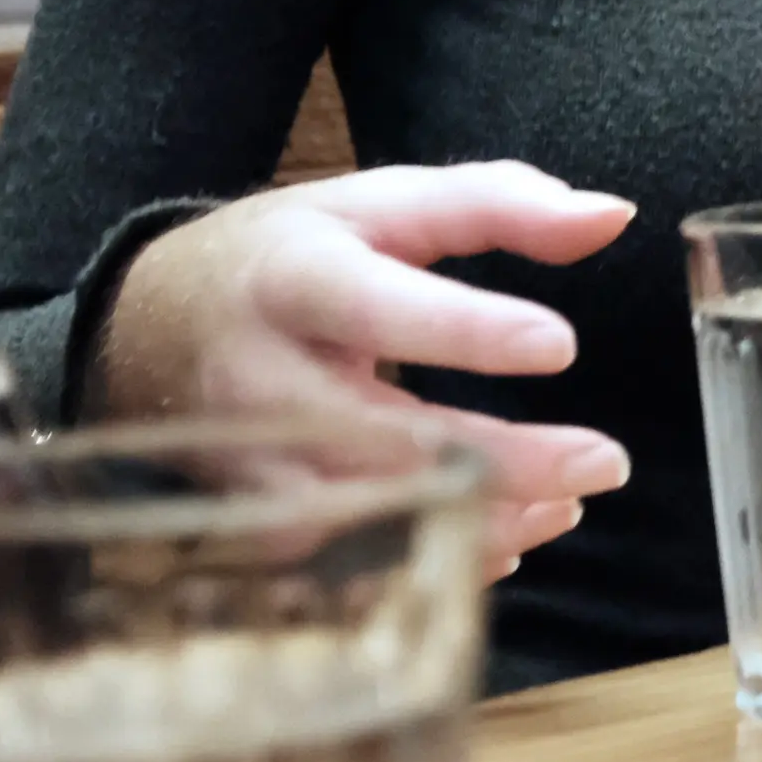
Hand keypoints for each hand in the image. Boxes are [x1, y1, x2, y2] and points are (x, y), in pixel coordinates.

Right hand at [91, 163, 636, 575]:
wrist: (148, 322)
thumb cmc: (294, 254)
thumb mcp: (384, 203)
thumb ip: (499, 204)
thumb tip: (612, 217)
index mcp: (295, 278)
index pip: (377, 305)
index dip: (467, 329)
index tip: (561, 345)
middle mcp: (260, 376)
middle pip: (377, 433)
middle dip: (496, 457)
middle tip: (604, 461)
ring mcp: (246, 458)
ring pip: (361, 512)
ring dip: (474, 518)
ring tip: (568, 503)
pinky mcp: (247, 516)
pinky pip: (341, 558)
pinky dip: (427, 556)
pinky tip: (506, 540)